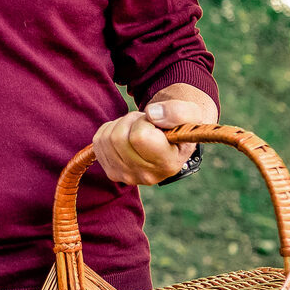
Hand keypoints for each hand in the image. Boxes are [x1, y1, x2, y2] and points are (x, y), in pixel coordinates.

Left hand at [92, 98, 213, 185]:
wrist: (171, 139)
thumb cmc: (180, 124)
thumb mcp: (190, 114)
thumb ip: (177, 112)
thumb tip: (152, 114)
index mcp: (168, 164)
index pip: (139, 137)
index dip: (144, 122)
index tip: (156, 123)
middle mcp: (147, 176)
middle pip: (118, 138)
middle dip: (131, 121)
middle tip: (146, 123)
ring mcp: (127, 177)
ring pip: (107, 138)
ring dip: (120, 125)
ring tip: (138, 129)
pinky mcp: (112, 172)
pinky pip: (98, 142)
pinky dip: (110, 131)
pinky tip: (127, 135)